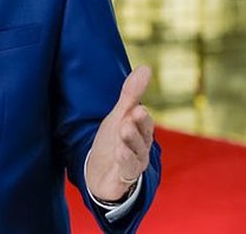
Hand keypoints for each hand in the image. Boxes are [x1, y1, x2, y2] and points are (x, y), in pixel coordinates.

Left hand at [86, 65, 154, 201]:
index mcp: (141, 132)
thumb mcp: (119, 115)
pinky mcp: (123, 178)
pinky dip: (125, 162)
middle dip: (138, 126)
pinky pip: (127, 171)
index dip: (141, 116)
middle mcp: (141, 149)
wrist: (98, 172)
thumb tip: (146, 67)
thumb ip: (131, 94)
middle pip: (143, 137)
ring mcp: (133, 164)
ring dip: (131, 141)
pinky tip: (119, 152)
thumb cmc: (113, 141)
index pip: (144, 122)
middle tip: (135, 113)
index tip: (137, 107)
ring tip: (123, 128)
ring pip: (136, 153)